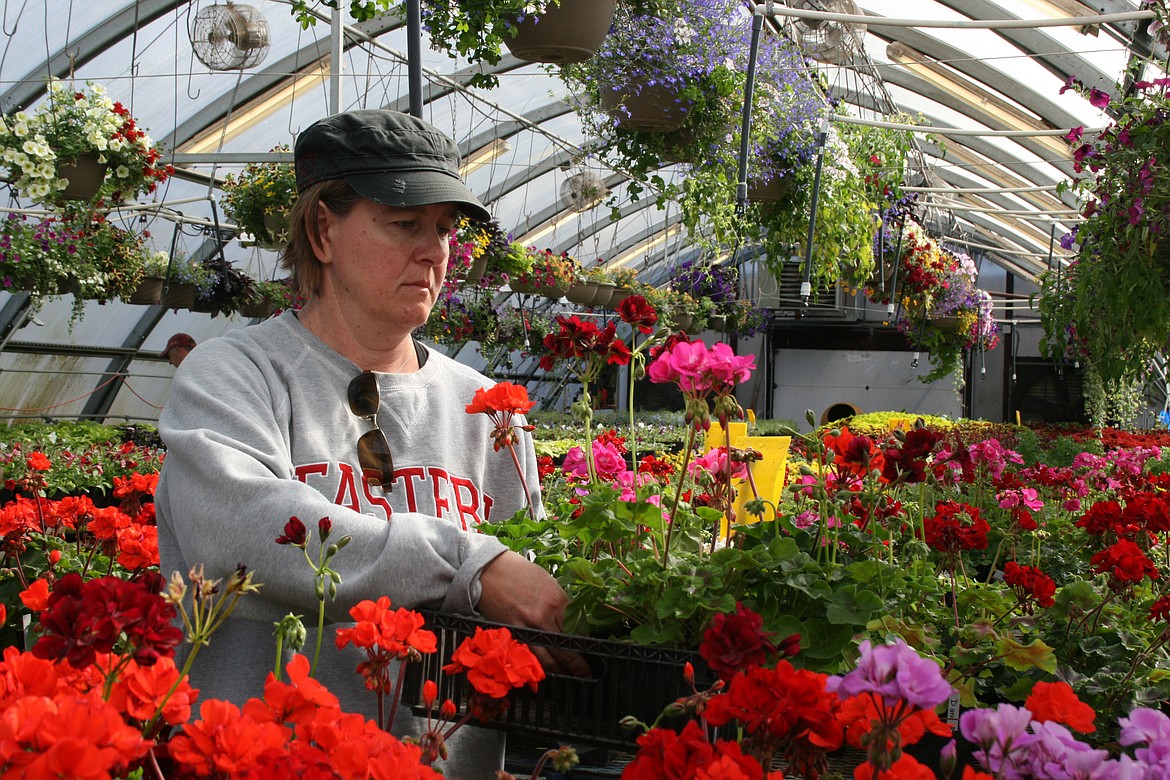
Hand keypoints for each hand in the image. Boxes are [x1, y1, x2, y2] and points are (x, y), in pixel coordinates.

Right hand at [477, 550, 589, 676]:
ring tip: (569, 675)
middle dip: (578, 664)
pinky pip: (531, 655)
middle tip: (587, 672)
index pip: (578, 629)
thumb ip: (559, 603)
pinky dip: (540, 664)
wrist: (489, 570)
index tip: (589, 650)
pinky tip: (546, 669)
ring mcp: (528, 626)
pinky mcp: (513, 633)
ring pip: (549, 658)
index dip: (584, 643)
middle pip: (567, 647)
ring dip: (561, 669)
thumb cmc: (518, 572)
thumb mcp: (547, 583)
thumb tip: (570, 621)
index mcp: (557, 599)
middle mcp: (545, 615)